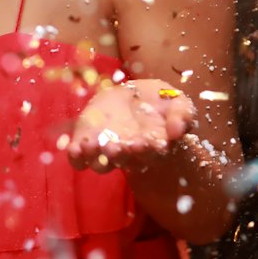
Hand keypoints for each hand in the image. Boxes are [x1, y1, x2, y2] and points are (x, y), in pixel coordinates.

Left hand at [67, 77, 196, 172]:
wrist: (136, 96)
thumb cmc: (161, 102)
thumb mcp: (178, 104)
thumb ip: (181, 117)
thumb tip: (177, 131)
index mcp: (152, 146)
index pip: (148, 152)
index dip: (145, 149)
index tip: (143, 143)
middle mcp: (128, 152)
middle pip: (123, 159)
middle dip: (119, 154)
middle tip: (116, 147)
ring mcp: (107, 148)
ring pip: (100, 162)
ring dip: (95, 157)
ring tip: (91, 145)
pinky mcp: (88, 141)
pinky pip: (79, 158)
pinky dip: (76, 156)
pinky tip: (75, 148)